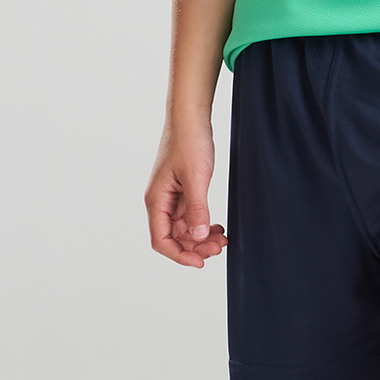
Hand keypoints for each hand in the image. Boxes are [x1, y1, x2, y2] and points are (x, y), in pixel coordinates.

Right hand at [145, 122, 227, 267]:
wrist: (191, 117)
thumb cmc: (190, 141)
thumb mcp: (196, 177)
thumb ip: (197, 208)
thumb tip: (197, 237)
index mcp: (156, 200)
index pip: (161, 240)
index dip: (180, 255)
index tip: (201, 262)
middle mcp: (161, 202)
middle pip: (175, 238)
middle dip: (196, 247)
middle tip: (220, 246)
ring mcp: (172, 199)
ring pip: (185, 230)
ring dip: (202, 238)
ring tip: (222, 237)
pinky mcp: (183, 193)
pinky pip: (192, 218)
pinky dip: (204, 225)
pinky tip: (218, 227)